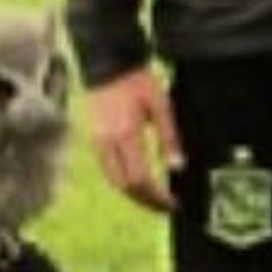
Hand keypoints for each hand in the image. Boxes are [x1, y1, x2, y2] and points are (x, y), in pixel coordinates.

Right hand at [85, 66, 180, 211]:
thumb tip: (176, 167)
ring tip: (154, 199)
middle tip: (166, 207)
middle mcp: (108, 143)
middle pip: (125, 187)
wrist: (107, 64)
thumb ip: (169, 137)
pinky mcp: (94, 139)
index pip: (140, 179)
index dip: (157, 196)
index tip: (173, 204)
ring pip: (114, 181)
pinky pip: (108, 170)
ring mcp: (98, 142)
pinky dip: (124, 182)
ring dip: (134, 195)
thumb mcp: (161, 105)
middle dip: (146, 201)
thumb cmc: (137, 80)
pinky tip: (138, 182)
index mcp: (126, 135)